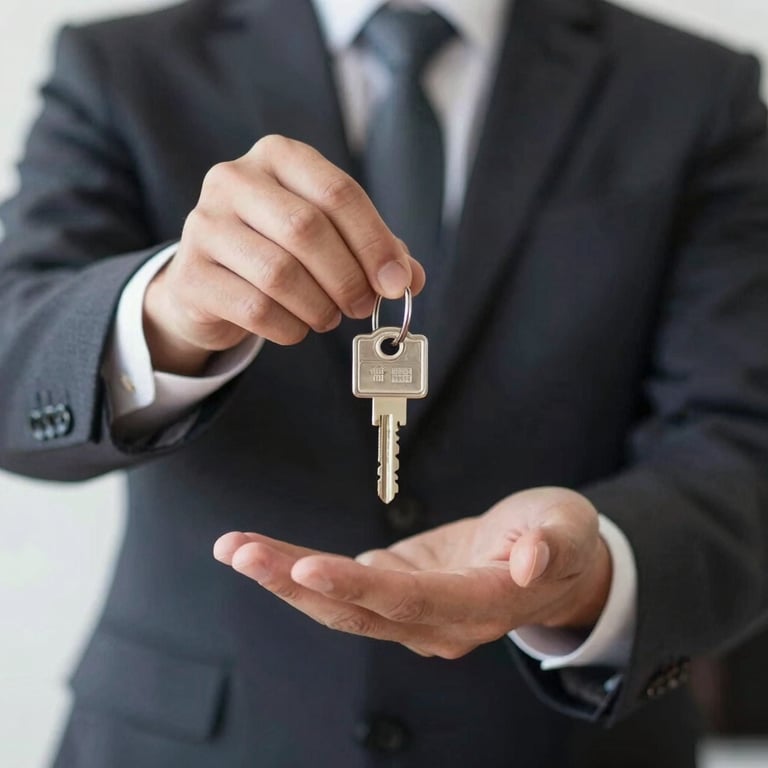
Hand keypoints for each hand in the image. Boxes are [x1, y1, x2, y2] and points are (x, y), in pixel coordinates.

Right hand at [144, 135, 425, 374]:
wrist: (209, 281)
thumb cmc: (279, 251)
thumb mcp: (330, 238)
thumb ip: (373, 251)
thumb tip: (408, 278)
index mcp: (278, 157)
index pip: (338, 193)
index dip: (375, 242)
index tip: (397, 283)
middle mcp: (234, 179)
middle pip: (307, 230)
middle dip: (347, 278)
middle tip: (362, 307)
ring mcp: (204, 225)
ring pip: (279, 273)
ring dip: (319, 307)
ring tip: (328, 317)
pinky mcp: (190, 275)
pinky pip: (255, 308)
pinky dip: (289, 328)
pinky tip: (296, 328)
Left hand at [213, 488, 611, 659]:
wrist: (546, 561)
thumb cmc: (561, 539)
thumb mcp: (567, 528)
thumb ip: (551, 545)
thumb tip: (528, 563)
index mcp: (480, 605)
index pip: (410, 600)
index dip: (357, 586)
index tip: (304, 565)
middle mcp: (439, 623)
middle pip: (358, 610)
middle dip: (296, 581)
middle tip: (240, 550)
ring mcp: (414, 613)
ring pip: (342, 604)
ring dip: (286, 577)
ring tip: (235, 547)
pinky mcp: (400, 591)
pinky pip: (345, 587)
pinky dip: (303, 570)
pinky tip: (262, 553)